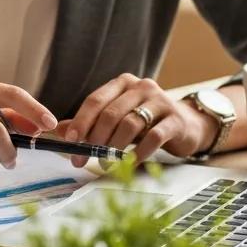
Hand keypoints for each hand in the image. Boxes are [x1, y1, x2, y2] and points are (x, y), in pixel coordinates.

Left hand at [62, 73, 214, 164]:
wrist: (187, 125)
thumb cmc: (146, 122)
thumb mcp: (117, 118)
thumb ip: (90, 123)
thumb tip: (59, 131)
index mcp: (122, 83)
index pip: (95, 100)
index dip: (81, 121)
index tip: (69, 140)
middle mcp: (141, 87)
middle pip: (110, 113)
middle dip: (94, 139)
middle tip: (82, 159)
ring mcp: (160, 101)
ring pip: (130, 124)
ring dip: (113, 147)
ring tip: (104, 162)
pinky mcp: (176, 120)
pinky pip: (153, 137)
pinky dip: (138, 152)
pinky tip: (129, 163)